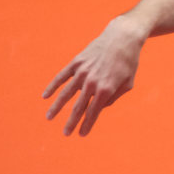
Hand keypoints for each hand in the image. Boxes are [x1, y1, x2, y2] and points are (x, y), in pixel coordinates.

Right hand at [41, 15, 146, 135]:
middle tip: (65, 134)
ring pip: (66, 93)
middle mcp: (92, 82)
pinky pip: (61, 77)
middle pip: (78, 107)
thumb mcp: (128, 83)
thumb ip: (114, 97)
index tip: (81, 134)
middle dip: (71, 122)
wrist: (122, 38)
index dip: (86, 124)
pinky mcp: (76, 62)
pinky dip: (52, 87)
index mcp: (106, 89)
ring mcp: (82, 72)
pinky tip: (45, 96)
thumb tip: (100, 106)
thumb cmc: (129, 62)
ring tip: (49, 118)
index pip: (93, 112)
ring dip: (56, 107)